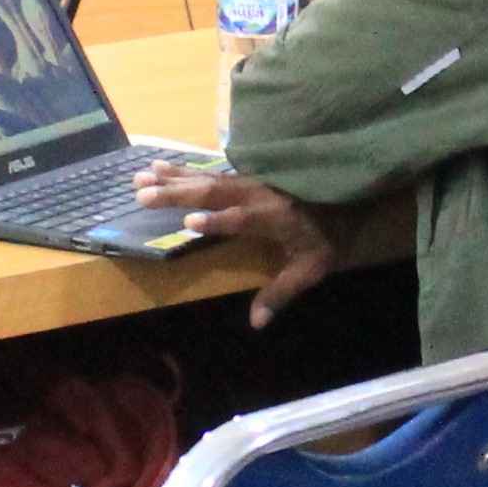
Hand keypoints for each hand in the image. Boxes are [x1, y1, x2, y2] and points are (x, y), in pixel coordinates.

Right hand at [133, 166, 333, 320]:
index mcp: (273, 217)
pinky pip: (210, 169)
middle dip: (178, 193)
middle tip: (142, 195)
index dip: (218, 221)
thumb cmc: (328, 231)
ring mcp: (249, 179)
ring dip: (172, 177)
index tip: (190, 222)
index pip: (242, 219)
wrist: (347, 186)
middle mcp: (256, 193)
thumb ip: (281, 291)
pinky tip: (160, 164)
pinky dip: (183, 167)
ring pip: (206, 176)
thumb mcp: (311, 267)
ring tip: (140, 176)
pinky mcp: (245, 173)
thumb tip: (256, 322)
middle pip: (214, 191)